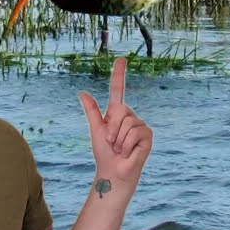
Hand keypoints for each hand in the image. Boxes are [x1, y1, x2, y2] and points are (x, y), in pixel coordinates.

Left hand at [78, 57, 152, 186]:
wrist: (113, 170)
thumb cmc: (104, 152)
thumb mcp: (96, 129)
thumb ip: (92, 110)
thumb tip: (82, 92)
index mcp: (116, 113)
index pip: (118, 90)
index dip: (119, 74)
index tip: (121, 59)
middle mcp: (130, 115)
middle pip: (119, 109)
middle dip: (111, 127)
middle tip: (111, 141)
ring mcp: (140, 124)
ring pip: (127, 121)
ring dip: (118, 139)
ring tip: (119, 148)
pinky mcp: (148, 135)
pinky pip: (135, 132)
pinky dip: (127, 144)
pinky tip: (128, 151)